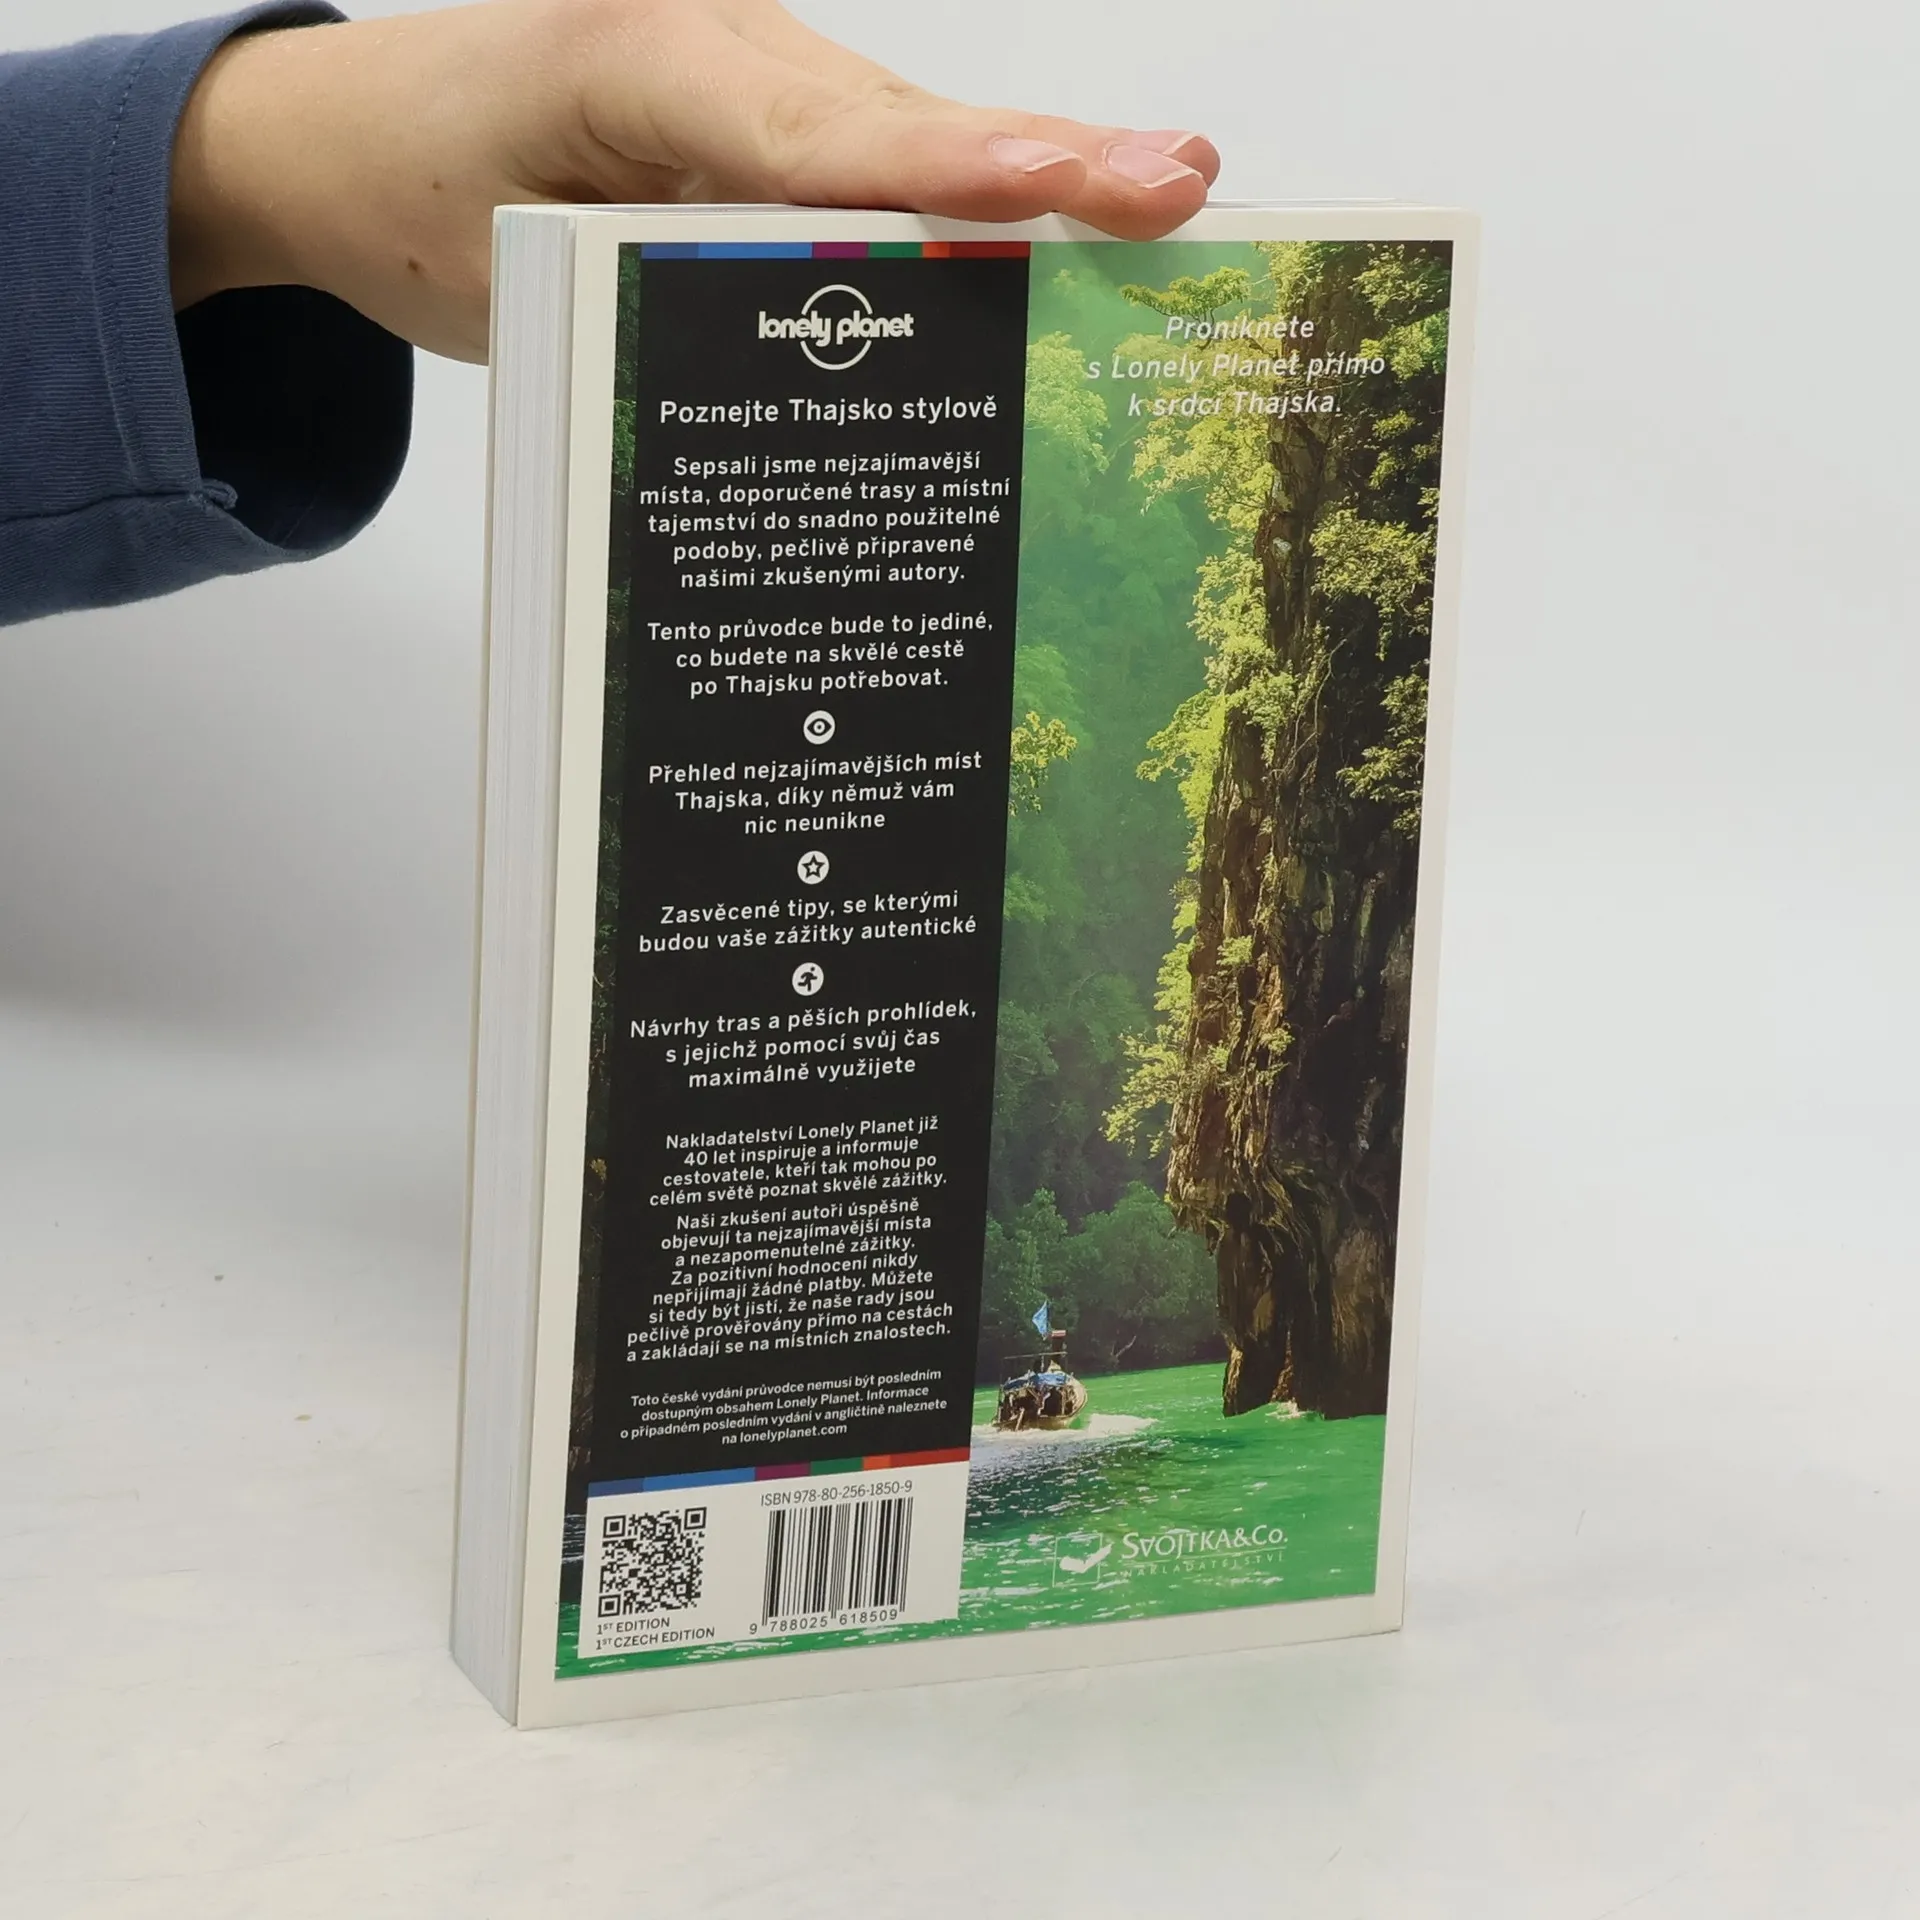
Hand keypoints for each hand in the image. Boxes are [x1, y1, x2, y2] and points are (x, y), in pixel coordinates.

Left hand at [169, 0, 1219, 360]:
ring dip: (1028, 190)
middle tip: (1182, 190)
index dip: (957, 168)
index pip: (825, 127)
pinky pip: (873, 170)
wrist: (349, 144)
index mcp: (648, 50)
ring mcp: (753, 80)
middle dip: (1049, 165)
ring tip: (1159, 210)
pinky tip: (1053, 246)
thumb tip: (831, 354)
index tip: (1073, 184)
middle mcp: (723, 45)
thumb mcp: (521, 255)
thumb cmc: (418, 186)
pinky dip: (958, 211)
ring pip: (908, 145)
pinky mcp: (763, 129)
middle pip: (907, 123)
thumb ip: (670, 280)